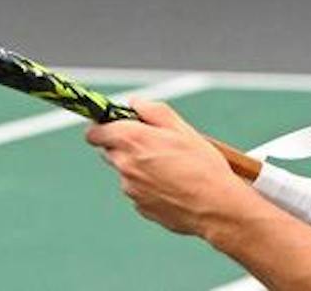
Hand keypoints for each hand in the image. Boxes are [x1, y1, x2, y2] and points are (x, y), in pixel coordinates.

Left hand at [87, 100, 243, 236]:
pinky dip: (149, 186)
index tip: (113, 125)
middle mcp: (126, 165)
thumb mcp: (182, 128)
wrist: (215, 207)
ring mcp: (131, 189)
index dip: (102, 126)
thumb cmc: (203, 167)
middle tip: (153, 144)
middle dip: (124, 145)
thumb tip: (135, 104)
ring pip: (126, 171)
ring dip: (139, 166)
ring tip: (170, 168)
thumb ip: (153, 111)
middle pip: (110, 150)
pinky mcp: (140, 207)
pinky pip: (138, 190)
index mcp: (133, 141)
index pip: (94, 132)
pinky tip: (172, 185)